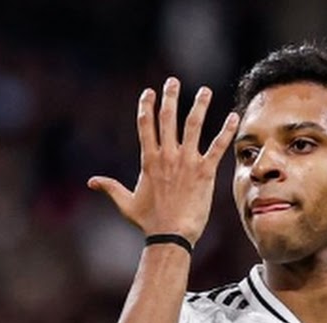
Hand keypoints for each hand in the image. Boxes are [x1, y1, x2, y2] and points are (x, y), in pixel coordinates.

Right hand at [88, 77, 238, 243]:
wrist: (171, 236)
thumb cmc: (149, 223)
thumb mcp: (126, 203)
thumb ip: (110, 188)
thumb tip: (91, 182)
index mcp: (149, 160)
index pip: (146, 124)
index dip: (147, 106)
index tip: (149, 93)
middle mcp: (167, 155)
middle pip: (168, 118)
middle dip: (170, 97)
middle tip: (173, 82)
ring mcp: (186, 161)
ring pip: (193, 125)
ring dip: (200, 105)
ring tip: (206, 91)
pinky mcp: (204, 172)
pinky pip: (217, 146)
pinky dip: (226, 131)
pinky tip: (234, 117)